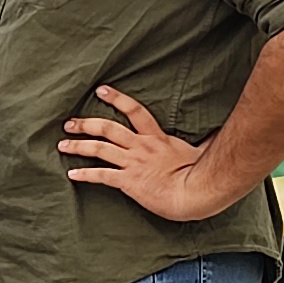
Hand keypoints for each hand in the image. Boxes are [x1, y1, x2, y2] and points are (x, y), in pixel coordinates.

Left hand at [60, 82, 223, 221]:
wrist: (194, 192)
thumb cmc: (201, 173)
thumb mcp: (203, 149)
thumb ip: (207, 138)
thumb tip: (220, 128)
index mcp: (157, 137)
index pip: (134, 110)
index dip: (116, 99)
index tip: (101, 90)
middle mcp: (141, 147)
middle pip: (108, 129)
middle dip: (86, 124)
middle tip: (69, 122)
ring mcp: (133, 164)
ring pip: (99, 150)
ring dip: (79, 146)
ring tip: (63, 144)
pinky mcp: (128, 182)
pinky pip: (101, 176)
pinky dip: (85, 175)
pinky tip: (72, 174)